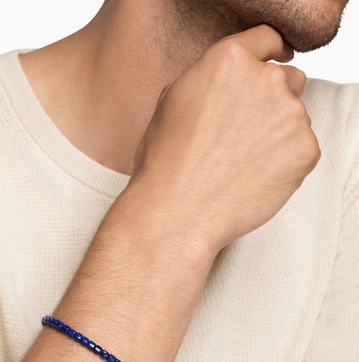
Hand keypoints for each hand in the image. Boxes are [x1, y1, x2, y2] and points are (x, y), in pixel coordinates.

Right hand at [128, 24, 319, 255]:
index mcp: (228, 60)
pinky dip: (285, 163)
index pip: (267, 39)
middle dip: (271, 101)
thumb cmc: (165, 164)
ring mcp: (290, 115)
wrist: (178, 213)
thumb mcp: (172, 104)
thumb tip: (225, 84)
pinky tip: (253, 179)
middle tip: (243, 137)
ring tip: (241, 164)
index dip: (267, 56)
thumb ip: (208, 81)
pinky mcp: (306, 150)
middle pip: (288, 79)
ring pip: (295, 117)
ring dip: (277, 134)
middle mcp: (265, 79)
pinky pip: (302, 149)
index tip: (270, 70)